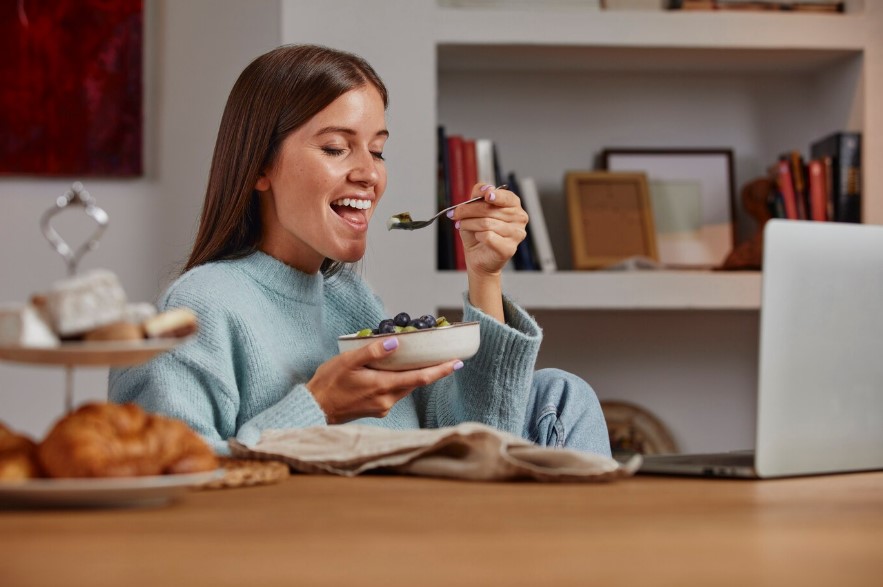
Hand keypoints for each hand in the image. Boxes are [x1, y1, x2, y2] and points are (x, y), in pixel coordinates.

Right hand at [306, 337, 461, 423]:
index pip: (420, 378)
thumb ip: (373, 352)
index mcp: (383, 387)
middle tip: (445, 356)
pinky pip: (395, 392)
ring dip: (416, 375)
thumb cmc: (329, 383)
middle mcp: (387, 400)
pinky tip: (397, 371)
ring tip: (423, 360)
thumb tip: (396, 342)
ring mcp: (382, 406)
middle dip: (432, 370)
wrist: (315, 408)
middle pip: (416, 383)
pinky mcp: (377, 409)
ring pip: (406, 387)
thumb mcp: (348, 361)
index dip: (440, 370)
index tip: (457, 363)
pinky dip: (401, 381)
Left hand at [451, 183, 527, 275]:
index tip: (486, 195)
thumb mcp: (474, 209)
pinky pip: (488, 236)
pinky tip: (477, 237)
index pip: (506, 196)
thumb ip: (479, 195)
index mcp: (513, 205)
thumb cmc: (478, 232)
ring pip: (486, 223)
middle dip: (468, 210)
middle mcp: (519, 218)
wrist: (477, 257)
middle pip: (490, 209)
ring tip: (461, 226)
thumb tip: (485, 188)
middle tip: (455, 213)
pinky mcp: (509, 248)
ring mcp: (516, 234)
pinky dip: (477, 236)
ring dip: (469, 224)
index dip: (496, 195)